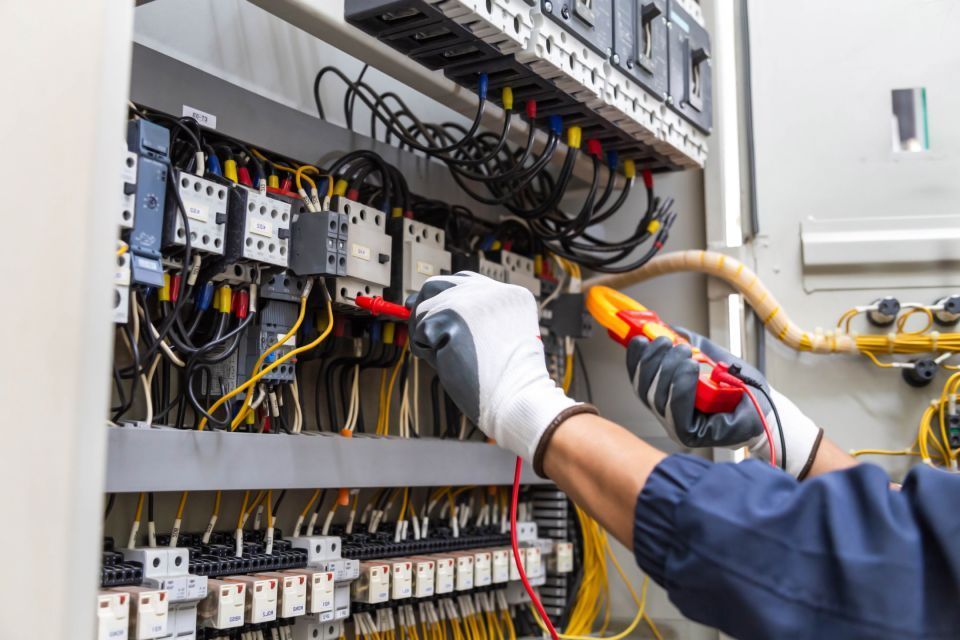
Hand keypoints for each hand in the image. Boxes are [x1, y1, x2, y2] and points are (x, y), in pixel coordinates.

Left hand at [408, 272, 594, 466]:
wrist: (517, 399)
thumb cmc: (506, 380)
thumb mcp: (496, 337)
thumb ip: (470, 318)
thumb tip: (421, 305)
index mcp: (510, 295)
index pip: (464, 282)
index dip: (444, 300)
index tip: (435, 316)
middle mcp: (493, 291)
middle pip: (438, 286)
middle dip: (425, 311)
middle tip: (425, 336)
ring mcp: (473, 301)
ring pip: (424, 307)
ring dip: (425, 334)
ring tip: (447, 357)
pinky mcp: (453, 316)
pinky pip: (420, 330)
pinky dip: (425, 350)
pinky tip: (448, 363)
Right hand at [626, 328, 822, 477]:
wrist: (766, 405)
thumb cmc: (740, 386)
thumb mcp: (708, 356)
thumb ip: (686, 343)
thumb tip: (667, 327)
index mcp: (666, 394)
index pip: (639, 378)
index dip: (635, 358)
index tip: (639, 339)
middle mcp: (667, 413)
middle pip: (644, 389)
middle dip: (653, 361)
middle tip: (667, 342)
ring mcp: (677, 427)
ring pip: (658, 399)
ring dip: (668, 370)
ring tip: (685, 353)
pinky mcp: (692, 436)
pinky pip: (677, 412)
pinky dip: (681, 387)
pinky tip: (689, 369)